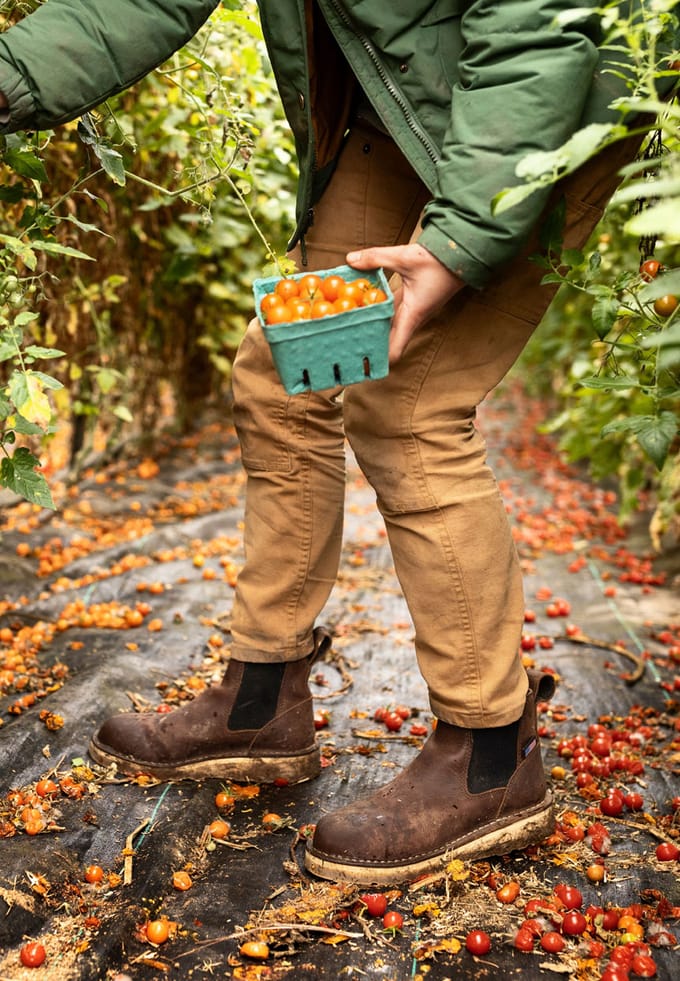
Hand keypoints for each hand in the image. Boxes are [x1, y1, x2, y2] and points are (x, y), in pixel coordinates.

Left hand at [346, 243, 463, 361]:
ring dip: (373, 328)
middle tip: (345, 345)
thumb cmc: (439, 260)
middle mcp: (413, 317)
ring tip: (349, 328)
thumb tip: (350, 260)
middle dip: (369, 344)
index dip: (378, 359)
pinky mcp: (413, 302)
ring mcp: (414, 311)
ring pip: (390, 326)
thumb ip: (376, 258)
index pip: (395, 349)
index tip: (360, 361)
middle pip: (388, 341)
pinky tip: (364, 305)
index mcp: (412, 315)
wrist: (462, 254)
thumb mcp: (405, 257)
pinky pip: (393, 313)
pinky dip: (380, 312)